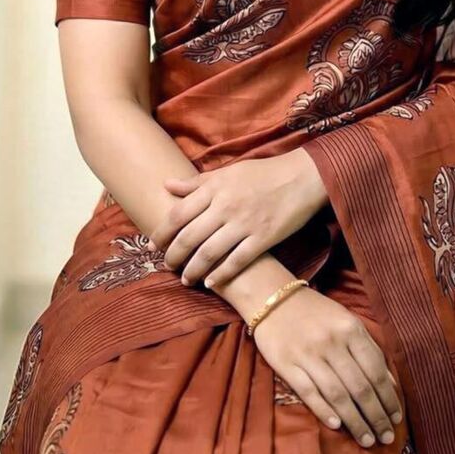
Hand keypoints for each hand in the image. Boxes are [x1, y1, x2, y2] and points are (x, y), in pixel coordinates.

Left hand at [146, 150, 328, 287]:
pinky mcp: (263, 238)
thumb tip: (167, 185)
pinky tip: (211, 282)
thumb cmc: (264, 173)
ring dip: (193, 269)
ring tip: (185, 279)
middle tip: (167, 266)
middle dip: (174, 256)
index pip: (178, 214)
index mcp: (215, 188)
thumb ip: (197, 183)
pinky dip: (221, 274)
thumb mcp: (229, 171)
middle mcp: (226, 206)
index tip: (152, 246)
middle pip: (189, 237)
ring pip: (209, 253)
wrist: (302, 177)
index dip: (162, 232)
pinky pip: (237, 261)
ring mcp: (244, 223)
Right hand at [252, 286, 403, 448]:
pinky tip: (337, 426)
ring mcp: (308, 354)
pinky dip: (324, 411)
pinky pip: (309, 392)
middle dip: (376, 417)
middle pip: (359, 387)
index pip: (376, 371)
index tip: (396, 418)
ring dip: (355, 422)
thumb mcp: (347, 321)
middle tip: (386, 438)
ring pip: (337, 395)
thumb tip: (390, 384)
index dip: (388, 398)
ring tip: (367, 439)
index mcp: (350, 328)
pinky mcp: (286, 364)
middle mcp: (331, 342)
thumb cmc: (316, 312)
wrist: (272, 298)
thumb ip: (369, 350)